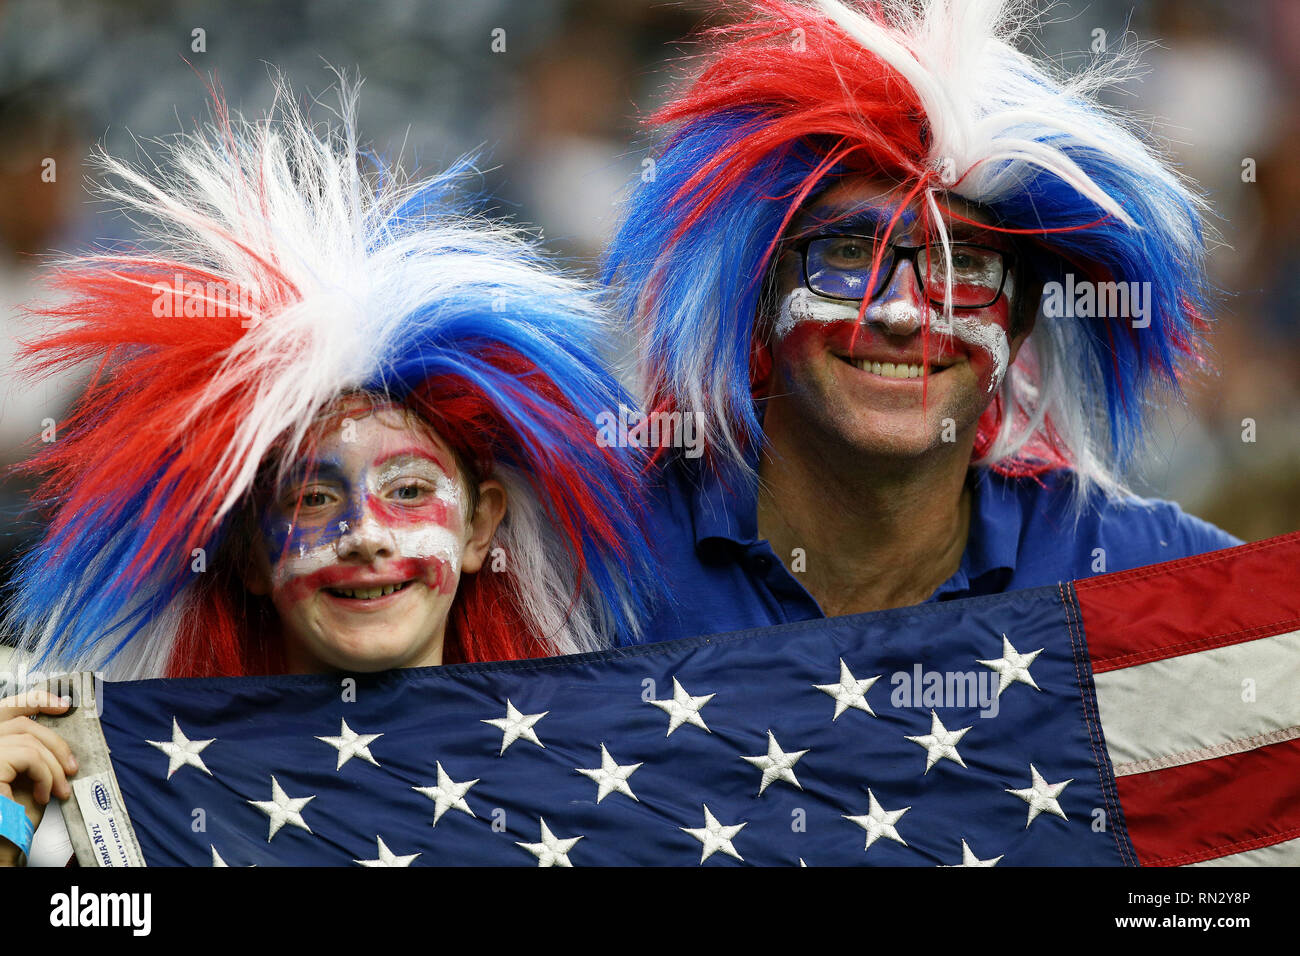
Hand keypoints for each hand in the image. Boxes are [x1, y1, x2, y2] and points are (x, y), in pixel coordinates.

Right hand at [0, 690, 76, 865]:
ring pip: (28, 739)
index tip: (63, 705)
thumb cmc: (11, 825)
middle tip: (72, 767)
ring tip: (60, 789)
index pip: (7, 711)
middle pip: (21, 723)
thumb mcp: (27, 780)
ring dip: (53, 765)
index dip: (35, 700)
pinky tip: (46, 795)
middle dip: (56, 742)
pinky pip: (28, 756)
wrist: (2, 850)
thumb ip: (33, 756)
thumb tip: (59, 740)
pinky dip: (45, 774)